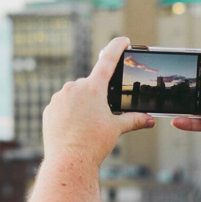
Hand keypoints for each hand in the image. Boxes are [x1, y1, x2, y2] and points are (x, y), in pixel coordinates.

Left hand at [42, 37, 154, 165]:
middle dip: (97, 96)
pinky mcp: (49, 108)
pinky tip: (73, 128)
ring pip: (75, 95)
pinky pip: (62, 105)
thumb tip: (151, 120)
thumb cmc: (94, 144)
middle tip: (101, 115)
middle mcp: (74, 88)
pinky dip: (69, 112)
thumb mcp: (116, 129)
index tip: (123, 40)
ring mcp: (59, 97)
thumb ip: (134, 120)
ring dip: (82, 104)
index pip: (108, 61)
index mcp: (93, 88)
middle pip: (90, 85)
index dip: (117, 48)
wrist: (69, 161)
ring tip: (86, 125)